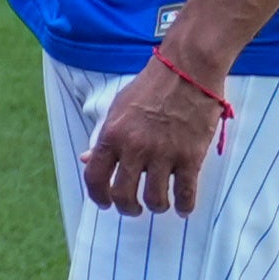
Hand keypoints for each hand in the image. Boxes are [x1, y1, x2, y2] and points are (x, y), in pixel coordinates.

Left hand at [81, 54, 226, 217]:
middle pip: (123, 195)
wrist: (187, 70)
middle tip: (133, 210)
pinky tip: (183, 208)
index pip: (95, 178)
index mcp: (111, 136)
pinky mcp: (191, 156)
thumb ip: (104, 138)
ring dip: (156, 207)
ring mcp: (164, 153)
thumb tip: (87, 159)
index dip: (98, 196)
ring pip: (155, 199)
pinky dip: (185, 205)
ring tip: (158, 205)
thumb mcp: (117, 109)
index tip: (105, 204)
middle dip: (127, 209)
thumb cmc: (150, 87)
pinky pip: (186, 192)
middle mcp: (134, 148)